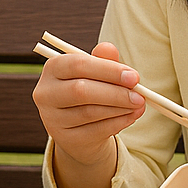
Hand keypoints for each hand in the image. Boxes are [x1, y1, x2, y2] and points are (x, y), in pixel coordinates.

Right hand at [32, 41, 145, 164]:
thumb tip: (110, 48)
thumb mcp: (95, 72)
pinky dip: (118, 122)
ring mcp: (53, 119)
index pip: (77, 64)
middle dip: (115, 92)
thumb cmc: (89, 90)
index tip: (134, 76)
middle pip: (81, 90)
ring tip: (139, 104)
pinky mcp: (66, 139)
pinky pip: (96, 130)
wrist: (79, 127)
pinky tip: (131, 116)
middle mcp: (46, 94)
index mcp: (52, 69)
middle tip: (140, 95)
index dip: (107, 69)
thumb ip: (102, 59)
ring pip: (90, 112)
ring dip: (120, 108)